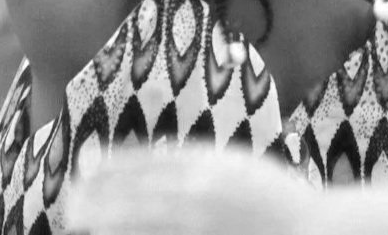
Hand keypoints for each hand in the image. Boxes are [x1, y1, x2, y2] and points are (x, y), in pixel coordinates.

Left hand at [71, 147, 318, 234]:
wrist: (317, 233)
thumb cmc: (274, 199)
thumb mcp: (232, 166)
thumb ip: (193, 162)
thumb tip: (143, 163)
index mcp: (208, 164)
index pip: (147, 161)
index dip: (110, 165)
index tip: (83, 167)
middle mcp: (203, 192)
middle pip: (137, 192)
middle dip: (99, 196)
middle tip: (71, 202)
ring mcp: (204, 223)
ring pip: (145, 222)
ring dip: (109, 221)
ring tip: (82, 223)